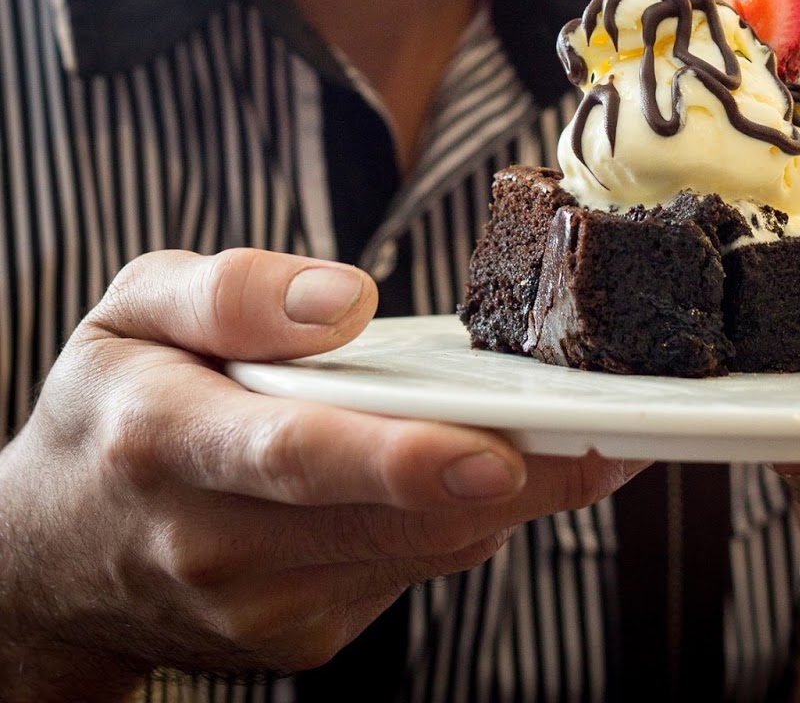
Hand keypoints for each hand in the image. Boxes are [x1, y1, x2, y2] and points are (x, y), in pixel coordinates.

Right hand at [0, 248, 638, 700]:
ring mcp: (263, 609)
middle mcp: (217, 544)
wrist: (51, 561)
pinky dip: (463, 513)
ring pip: (426, 548)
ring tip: (574, 426)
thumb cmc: (107, 410)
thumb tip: (346, 298)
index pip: (295, 455)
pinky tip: (469, 462)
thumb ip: (231, 291)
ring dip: (512, 489)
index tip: (498, 448)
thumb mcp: (131, 310)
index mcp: (168, 441)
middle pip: (394, 516)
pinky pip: (414, 568)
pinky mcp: (304, 638)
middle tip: (614, 423)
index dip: (402, 458)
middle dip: (521, 472)